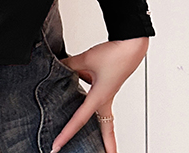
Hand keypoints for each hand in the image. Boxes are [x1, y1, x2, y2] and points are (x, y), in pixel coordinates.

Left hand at [50, 37, 148, 152]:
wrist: (132, 45)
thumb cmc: (115, 54)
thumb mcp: (87, 59)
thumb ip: (70, 65)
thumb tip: (58, 67)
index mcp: (99, 97)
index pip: (79, 119)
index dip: (66, 133)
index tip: (57, 146)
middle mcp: (105, 99)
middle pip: (105, 129)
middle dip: (107, 146)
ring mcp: (108, 93)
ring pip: (104, 116)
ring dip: (101, 127)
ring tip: (99, 138)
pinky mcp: (109, 85)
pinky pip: (99, 98)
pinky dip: (92, 99)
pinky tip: (83, 87)